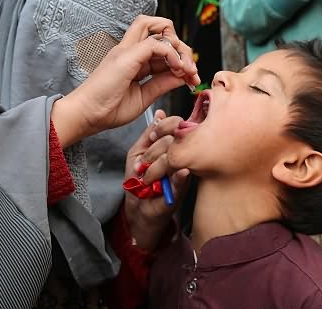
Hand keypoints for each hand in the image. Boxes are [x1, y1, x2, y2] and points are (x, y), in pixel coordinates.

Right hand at [52, 15, 199, 147]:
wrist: (86, 115)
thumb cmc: (107, 109)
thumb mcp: (144, 97)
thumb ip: (162, 84)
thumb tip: (182, 76)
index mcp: (132, 59)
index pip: (160, 45)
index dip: (179, 57)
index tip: (190, 78)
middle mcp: (129, 50)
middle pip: (159, 27)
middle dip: (182, 46)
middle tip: (192, 70)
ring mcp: (126, 50)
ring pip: (156, 26)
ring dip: (178, 45)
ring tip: (186, 68)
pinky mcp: (126, 56)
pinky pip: (155, 43)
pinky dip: (171, 54)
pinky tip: (177, 69)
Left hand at [124, 110, 189, 249]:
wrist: (137, 207)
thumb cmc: (138, 180)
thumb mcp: (138, 152)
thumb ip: (149, 134)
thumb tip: (160, 114)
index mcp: (171, 146)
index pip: (177, 127)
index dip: (166, 126)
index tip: (154, 135)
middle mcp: (180, 157)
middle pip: (176, 141)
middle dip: (155, 149)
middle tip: (143, 163)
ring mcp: (183, 173)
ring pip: (177, 158)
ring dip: (159, 164)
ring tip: (146, 175)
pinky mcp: (181, 190)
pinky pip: (183, 179)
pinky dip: (180, 175)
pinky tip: (180, 172)